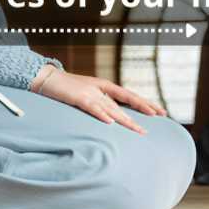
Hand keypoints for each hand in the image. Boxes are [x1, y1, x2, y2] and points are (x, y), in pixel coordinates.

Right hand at [32, 67, 166, 134]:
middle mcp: (100, 88)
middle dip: (143, 109)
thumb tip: (115, 115)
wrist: (47, 78)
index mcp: (104, 86)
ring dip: (126, 119)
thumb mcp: (88, 93)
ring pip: (112, 107)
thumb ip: (101, 102)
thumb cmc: (68, 88)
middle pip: (125, 101)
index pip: (129, 95)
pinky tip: (110, 122)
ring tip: (138, 129)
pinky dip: (101, 115)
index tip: (160, 111)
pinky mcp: (78, 98)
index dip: (145, 103)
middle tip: (160, 116)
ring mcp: (90, 92)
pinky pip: (92, 108)